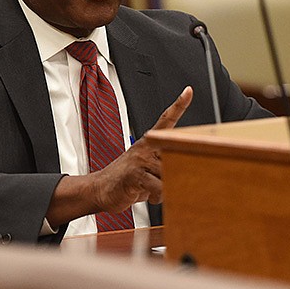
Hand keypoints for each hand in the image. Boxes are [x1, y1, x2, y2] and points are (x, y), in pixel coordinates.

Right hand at [91, 85, 192, 211]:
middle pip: (176, 153)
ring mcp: (139, 159)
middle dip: (179, 169)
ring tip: (154, 191)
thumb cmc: (127, 180)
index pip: (166, 120)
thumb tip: (187, 168)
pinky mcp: (135, 174)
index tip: (188, 92)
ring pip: (169, 172)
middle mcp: (145, 147)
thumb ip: (164, 165)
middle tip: (172, 180)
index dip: (179, 105)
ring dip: (166, 188)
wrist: (101, 189)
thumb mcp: (147, 168)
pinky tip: (150, 196)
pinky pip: (158, 186)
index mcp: (148, 143)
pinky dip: (158, 196)